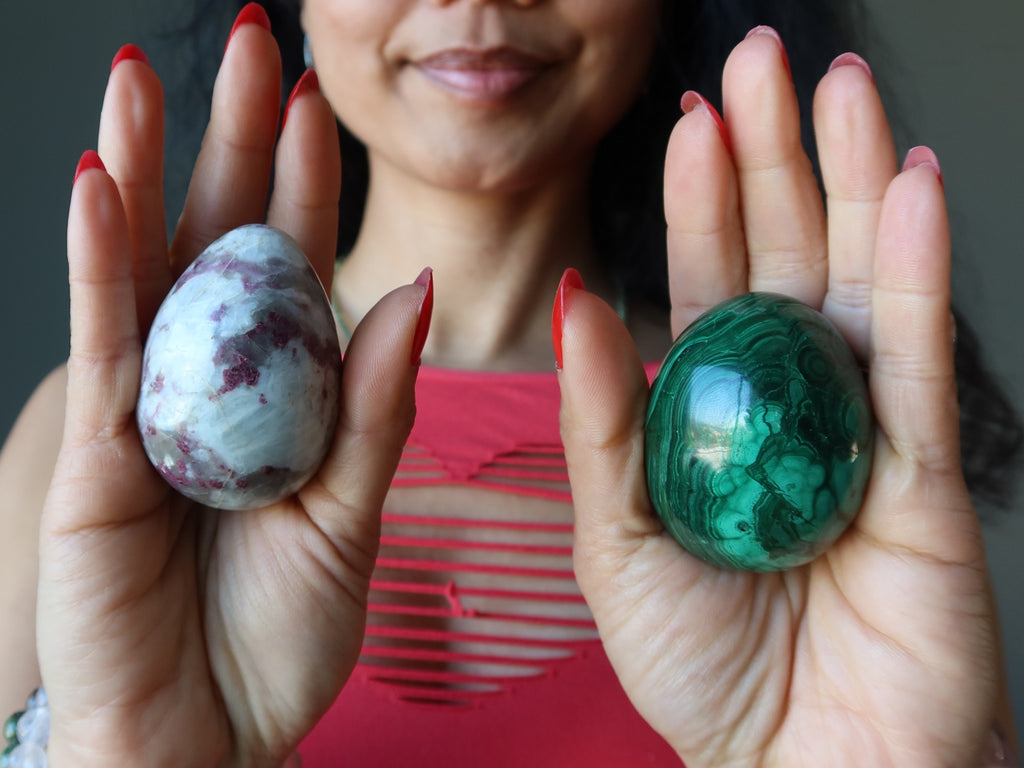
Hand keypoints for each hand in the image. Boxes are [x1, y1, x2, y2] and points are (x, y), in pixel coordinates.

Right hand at [37, 13, 427, 765]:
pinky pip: (95, 341)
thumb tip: (414, 291)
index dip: (301, 185)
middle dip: (227, 143)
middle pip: (214, 243)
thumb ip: (375, 403)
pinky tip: (100, 182)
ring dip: (145, 170)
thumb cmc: (276, 637)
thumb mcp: (351, 512)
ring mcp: (137, 412)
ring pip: (140, 270)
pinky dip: (95, 260)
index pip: (288, 268)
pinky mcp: (88, 454)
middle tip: (246, 43)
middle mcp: (200, 386)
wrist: (206, 742)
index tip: (316, 103)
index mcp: (271, 395)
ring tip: (147, 76)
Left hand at [557, 30, 1000, 767]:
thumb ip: (602, 422)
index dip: (697, 201)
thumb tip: (578, 302)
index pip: (703, 284)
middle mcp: (786, 401)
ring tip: (839, 84)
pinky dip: (917, 268)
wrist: (800, 765)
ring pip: (856, 279)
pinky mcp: (925, 465)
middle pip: (781, 256)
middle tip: (762, 58)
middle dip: (773, 157)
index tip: (687, 120)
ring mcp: (860, 424)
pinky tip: (907, 187)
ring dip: (849, 179)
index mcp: (711, 412)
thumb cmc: (701, 667)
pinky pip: (921, 352)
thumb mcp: (617, 541)